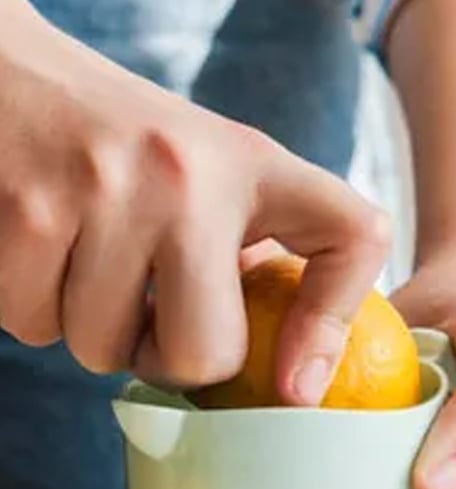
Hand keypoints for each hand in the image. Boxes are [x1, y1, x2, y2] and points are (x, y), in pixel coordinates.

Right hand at [0, 4, 387, 403]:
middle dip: (167, 357)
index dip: (336, 324)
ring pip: (102, 349)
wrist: (9, 71)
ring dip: (88, 327)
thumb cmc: (123, 141)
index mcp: (253, 163)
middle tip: (149, 312)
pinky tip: (44, 250)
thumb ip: (256, 247)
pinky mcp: (21, 215)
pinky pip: (33, 326)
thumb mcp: (213, 168)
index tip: (297, 384)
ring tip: (89, 261)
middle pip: (203, 354)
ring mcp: (101, 192)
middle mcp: (188, 176)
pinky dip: (32, 307)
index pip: (354, 235)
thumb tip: (293, 369)